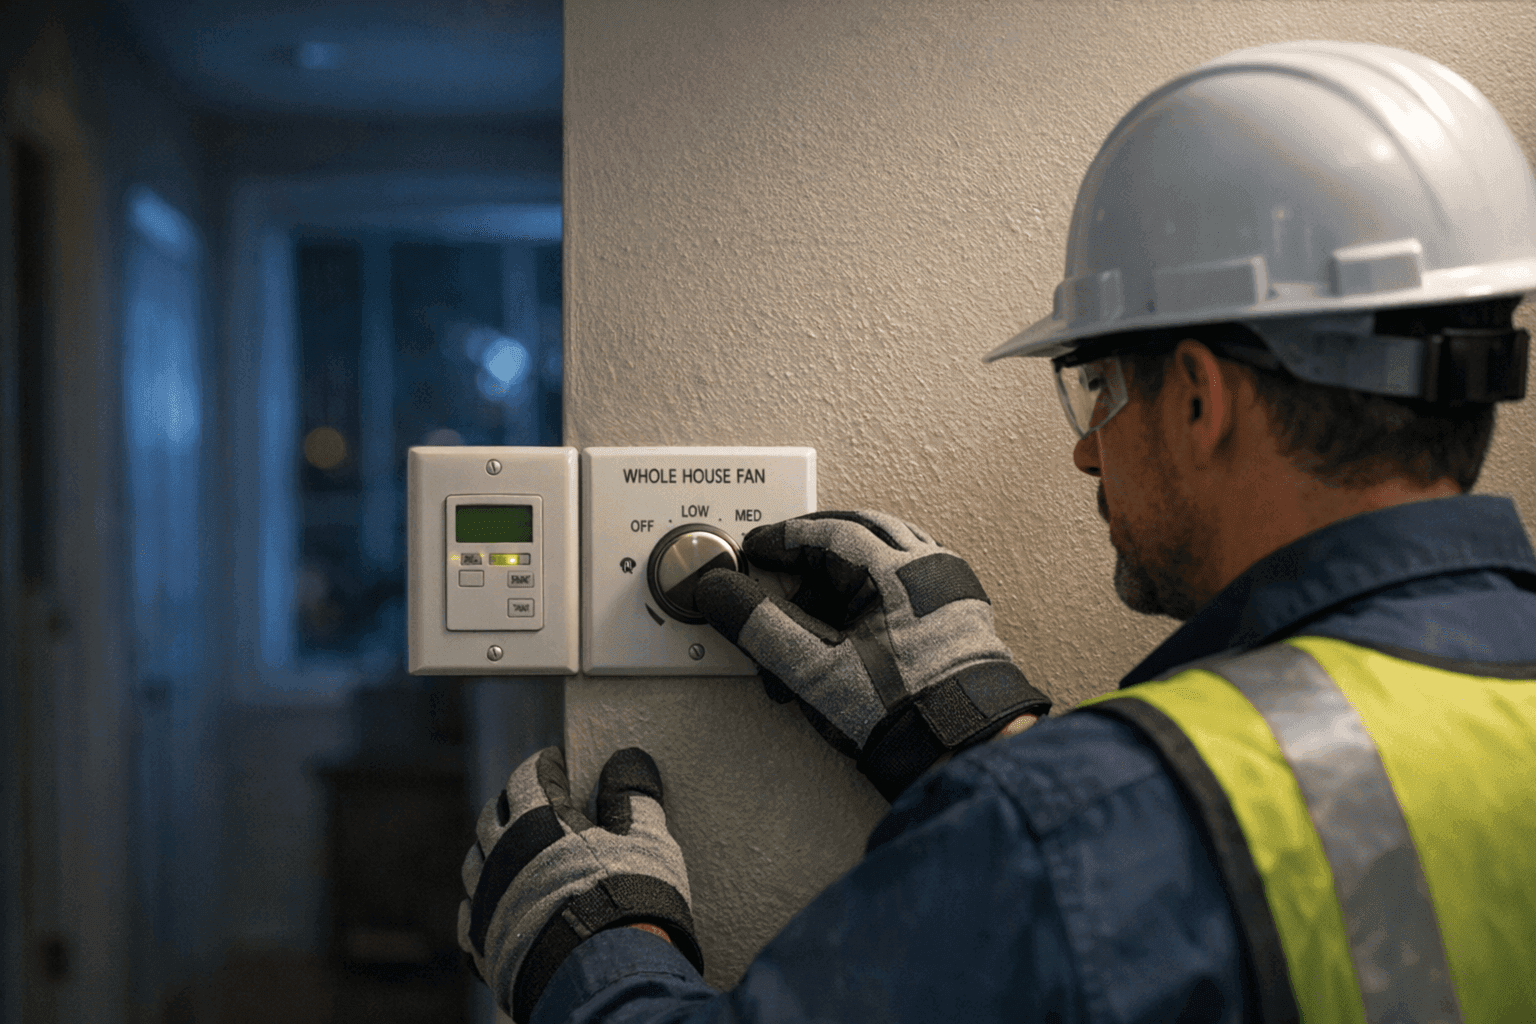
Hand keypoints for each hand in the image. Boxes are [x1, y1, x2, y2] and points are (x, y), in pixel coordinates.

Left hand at [458, 747, 702, 1021]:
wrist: (603, 980)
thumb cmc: (629, 901)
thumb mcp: (646, 840)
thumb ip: (633, 795)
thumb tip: (627, 760)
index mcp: (537, 821)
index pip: (528, 776)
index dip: (544, 765)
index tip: (557, 762)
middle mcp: (501, 856)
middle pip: (493, 815)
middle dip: (512, 802)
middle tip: (533, 800)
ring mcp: (486, 902)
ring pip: (474, 863)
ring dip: (491, 850)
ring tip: (512, 851)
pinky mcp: (482, 945)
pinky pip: (469, 915)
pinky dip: (481, 903)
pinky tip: (496, 904)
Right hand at [694, 511, 1050, 799]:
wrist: (962, 753)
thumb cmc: (900, 713)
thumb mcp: (812, 667)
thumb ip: (759, 623)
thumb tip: (720, 590)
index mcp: (896, 569)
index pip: (825, 533)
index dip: (780, 540)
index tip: (752, 550)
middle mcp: (929, 569)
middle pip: (858, 536)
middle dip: (811, 551)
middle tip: (776, 567)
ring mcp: (948, 592)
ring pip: (885, 557)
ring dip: (841, 573)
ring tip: (809, 606)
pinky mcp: (957, 619)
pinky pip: (906, 583)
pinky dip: (869, 592)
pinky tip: (850, 625)